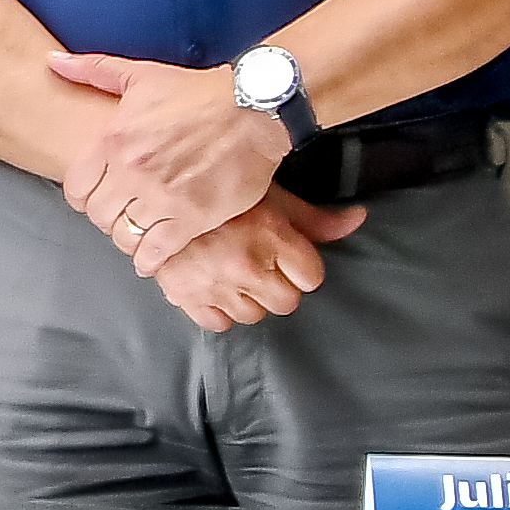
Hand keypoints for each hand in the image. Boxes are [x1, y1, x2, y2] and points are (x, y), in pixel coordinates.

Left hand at [51, 54, 289, 265]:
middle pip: (98, 215)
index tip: (94, 198)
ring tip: (137, 235)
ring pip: (125, 235)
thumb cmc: (198, 92)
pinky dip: (150, 260)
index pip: (75, 188)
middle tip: (119, 216)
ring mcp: (162, 197)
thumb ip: (92, 70)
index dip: (82, 197)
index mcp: (113, 140)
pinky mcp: (193, 217)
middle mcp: (132, 172)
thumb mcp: (139, 75)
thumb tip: (52, 62)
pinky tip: (151, 259)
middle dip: (105, 218)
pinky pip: (158, 251)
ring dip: (128, 239)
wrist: (253, 108)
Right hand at [147, 191, 368, 332]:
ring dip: (246, 298)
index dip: (299, 265)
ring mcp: (213, 283)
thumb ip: (314, 217)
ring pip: (252, 315)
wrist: (150, 187)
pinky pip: (217, 322)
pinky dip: (216, 309)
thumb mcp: (269, 194)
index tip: (282, 252)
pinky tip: (212, 286)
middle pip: (286, 302)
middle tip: (257, 262)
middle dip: (276, 284)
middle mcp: (245, 264)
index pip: (311, 277)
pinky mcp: (183, 294)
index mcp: (270, 234)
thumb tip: (359, 218)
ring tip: (232, 271)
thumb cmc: (214, 187)